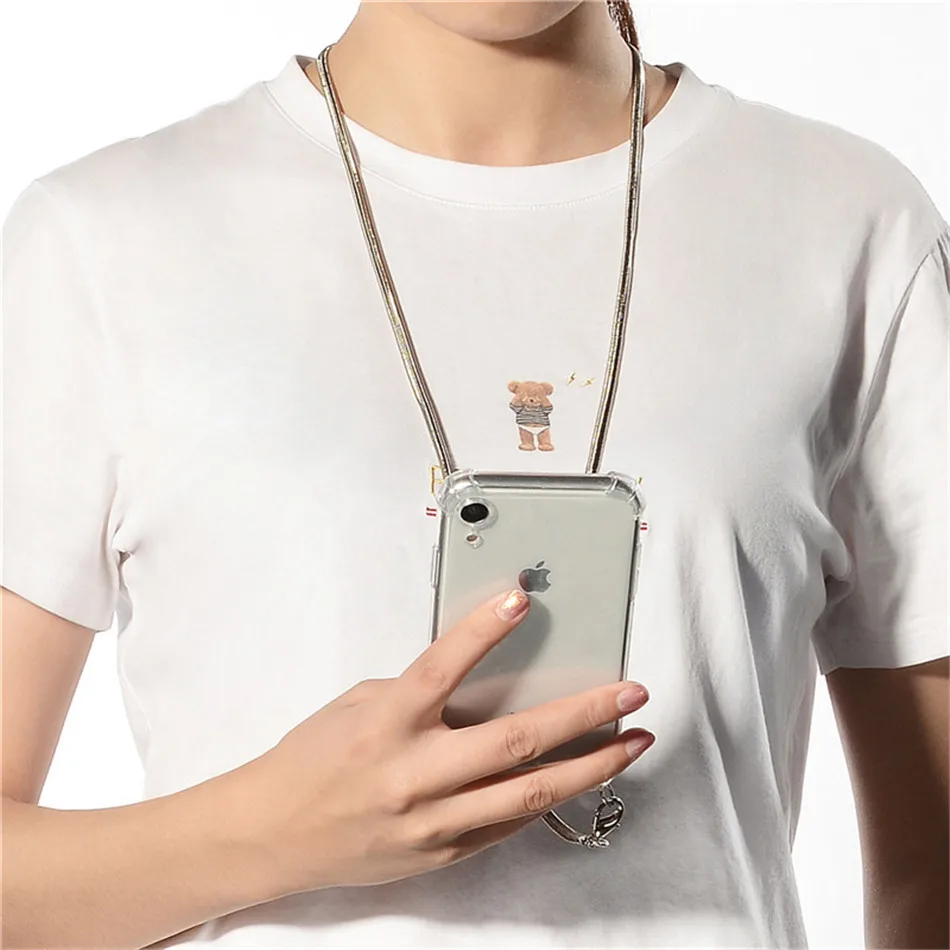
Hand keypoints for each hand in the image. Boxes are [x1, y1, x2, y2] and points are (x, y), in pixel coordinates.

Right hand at [244, 589, 652, 895]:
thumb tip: (479, 676)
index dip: (484, 630)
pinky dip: (548, 796)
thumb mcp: (359, 704)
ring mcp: (432, 821)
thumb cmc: (313, 760)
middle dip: (585, 714)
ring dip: (591, 765)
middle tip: (629, 692)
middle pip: (516, 740)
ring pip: (530, 793)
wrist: (274, 834)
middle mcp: (414, 774)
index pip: (443, 667)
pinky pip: (508, 824)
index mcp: (386, 723)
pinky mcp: (442, 852)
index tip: (520, 601)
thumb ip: (420, 692)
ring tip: (632, 742)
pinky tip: (580, 776)